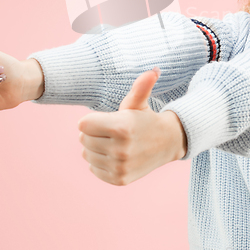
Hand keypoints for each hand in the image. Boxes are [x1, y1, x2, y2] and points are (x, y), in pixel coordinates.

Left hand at [78, 67, 186, 185]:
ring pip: (87, 154)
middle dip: (93, 132)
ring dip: (95, 147)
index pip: (83, 125)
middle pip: (83, 139)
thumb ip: (141, 85)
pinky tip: (114, 155)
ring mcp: (120, 166)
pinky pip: (93, 169)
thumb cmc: (145, 118)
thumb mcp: (139, 102)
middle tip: (111, 130)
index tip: (107, 118)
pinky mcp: (119, 179)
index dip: (92, 119)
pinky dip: (99, 162)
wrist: (166, 143)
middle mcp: (121, 149)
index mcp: (122, 127)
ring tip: (112, 142)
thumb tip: (154, 70)